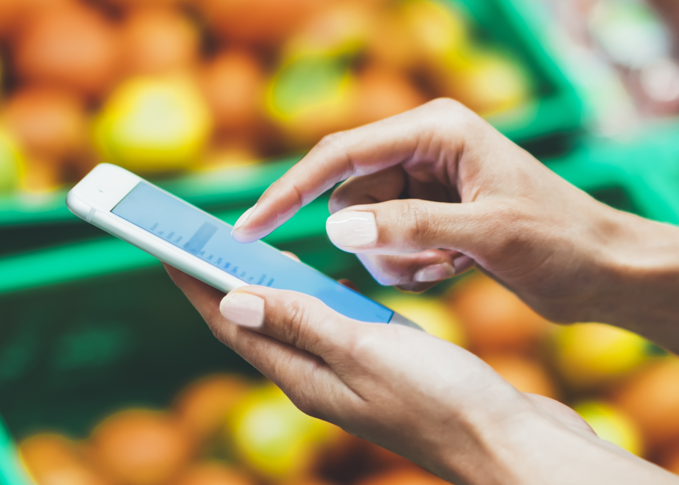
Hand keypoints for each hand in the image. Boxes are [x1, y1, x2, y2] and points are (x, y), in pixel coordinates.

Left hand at [165, 265, 678, 484]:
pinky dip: (321, 294)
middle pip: (256, 318)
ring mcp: (353, 376)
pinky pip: (336, 324)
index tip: (163, 242)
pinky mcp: (386, 369)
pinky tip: (330, 276)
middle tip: (198, 232)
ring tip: (250, 245)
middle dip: (223, 276)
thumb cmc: (446, 402)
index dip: (195, 281)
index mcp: (304, 378)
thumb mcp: (365, 351)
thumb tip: (230, 298)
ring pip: (296, 320)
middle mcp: (320, 379)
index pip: (231, 322)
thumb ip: (301, 322)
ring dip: (271, 282)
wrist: (516, 446)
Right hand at [229, 99, 678, 375]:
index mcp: (437, 129)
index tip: (247, 229)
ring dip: (391, 259)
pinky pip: (385, 241)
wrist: (612, 272)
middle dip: (368, 239)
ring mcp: (428, 180)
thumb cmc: (564, 242)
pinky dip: (407, 267)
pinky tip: (452, 270)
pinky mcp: (434, 213)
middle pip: (349, 194)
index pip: (340, 154)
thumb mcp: (487, 234)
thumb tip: (335, 227)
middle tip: (423, 265)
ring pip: (363, 224)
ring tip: (447, 268)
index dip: (289, 192)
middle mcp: (427, 146)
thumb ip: (408, 228)